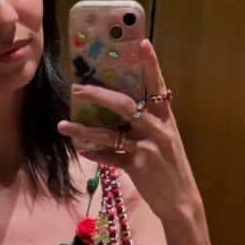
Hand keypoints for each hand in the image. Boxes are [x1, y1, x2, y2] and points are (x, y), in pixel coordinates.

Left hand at [57, 41, 205, 230]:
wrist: (181, 202)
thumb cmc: (170, 169)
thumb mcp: (165, 142)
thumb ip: (147, 125)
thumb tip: (120, 112)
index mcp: (166, 119)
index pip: (158, 86)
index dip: (151, 64)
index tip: (143, 42)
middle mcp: (158, 129)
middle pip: (125, 105)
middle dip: (98, 95)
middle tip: (76, 88)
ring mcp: (148, 148)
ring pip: (109, 134)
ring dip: (83, 129)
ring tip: (62, 126)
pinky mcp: (138, 167)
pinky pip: (110, 157)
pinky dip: (94, 154)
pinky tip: (81, 151)